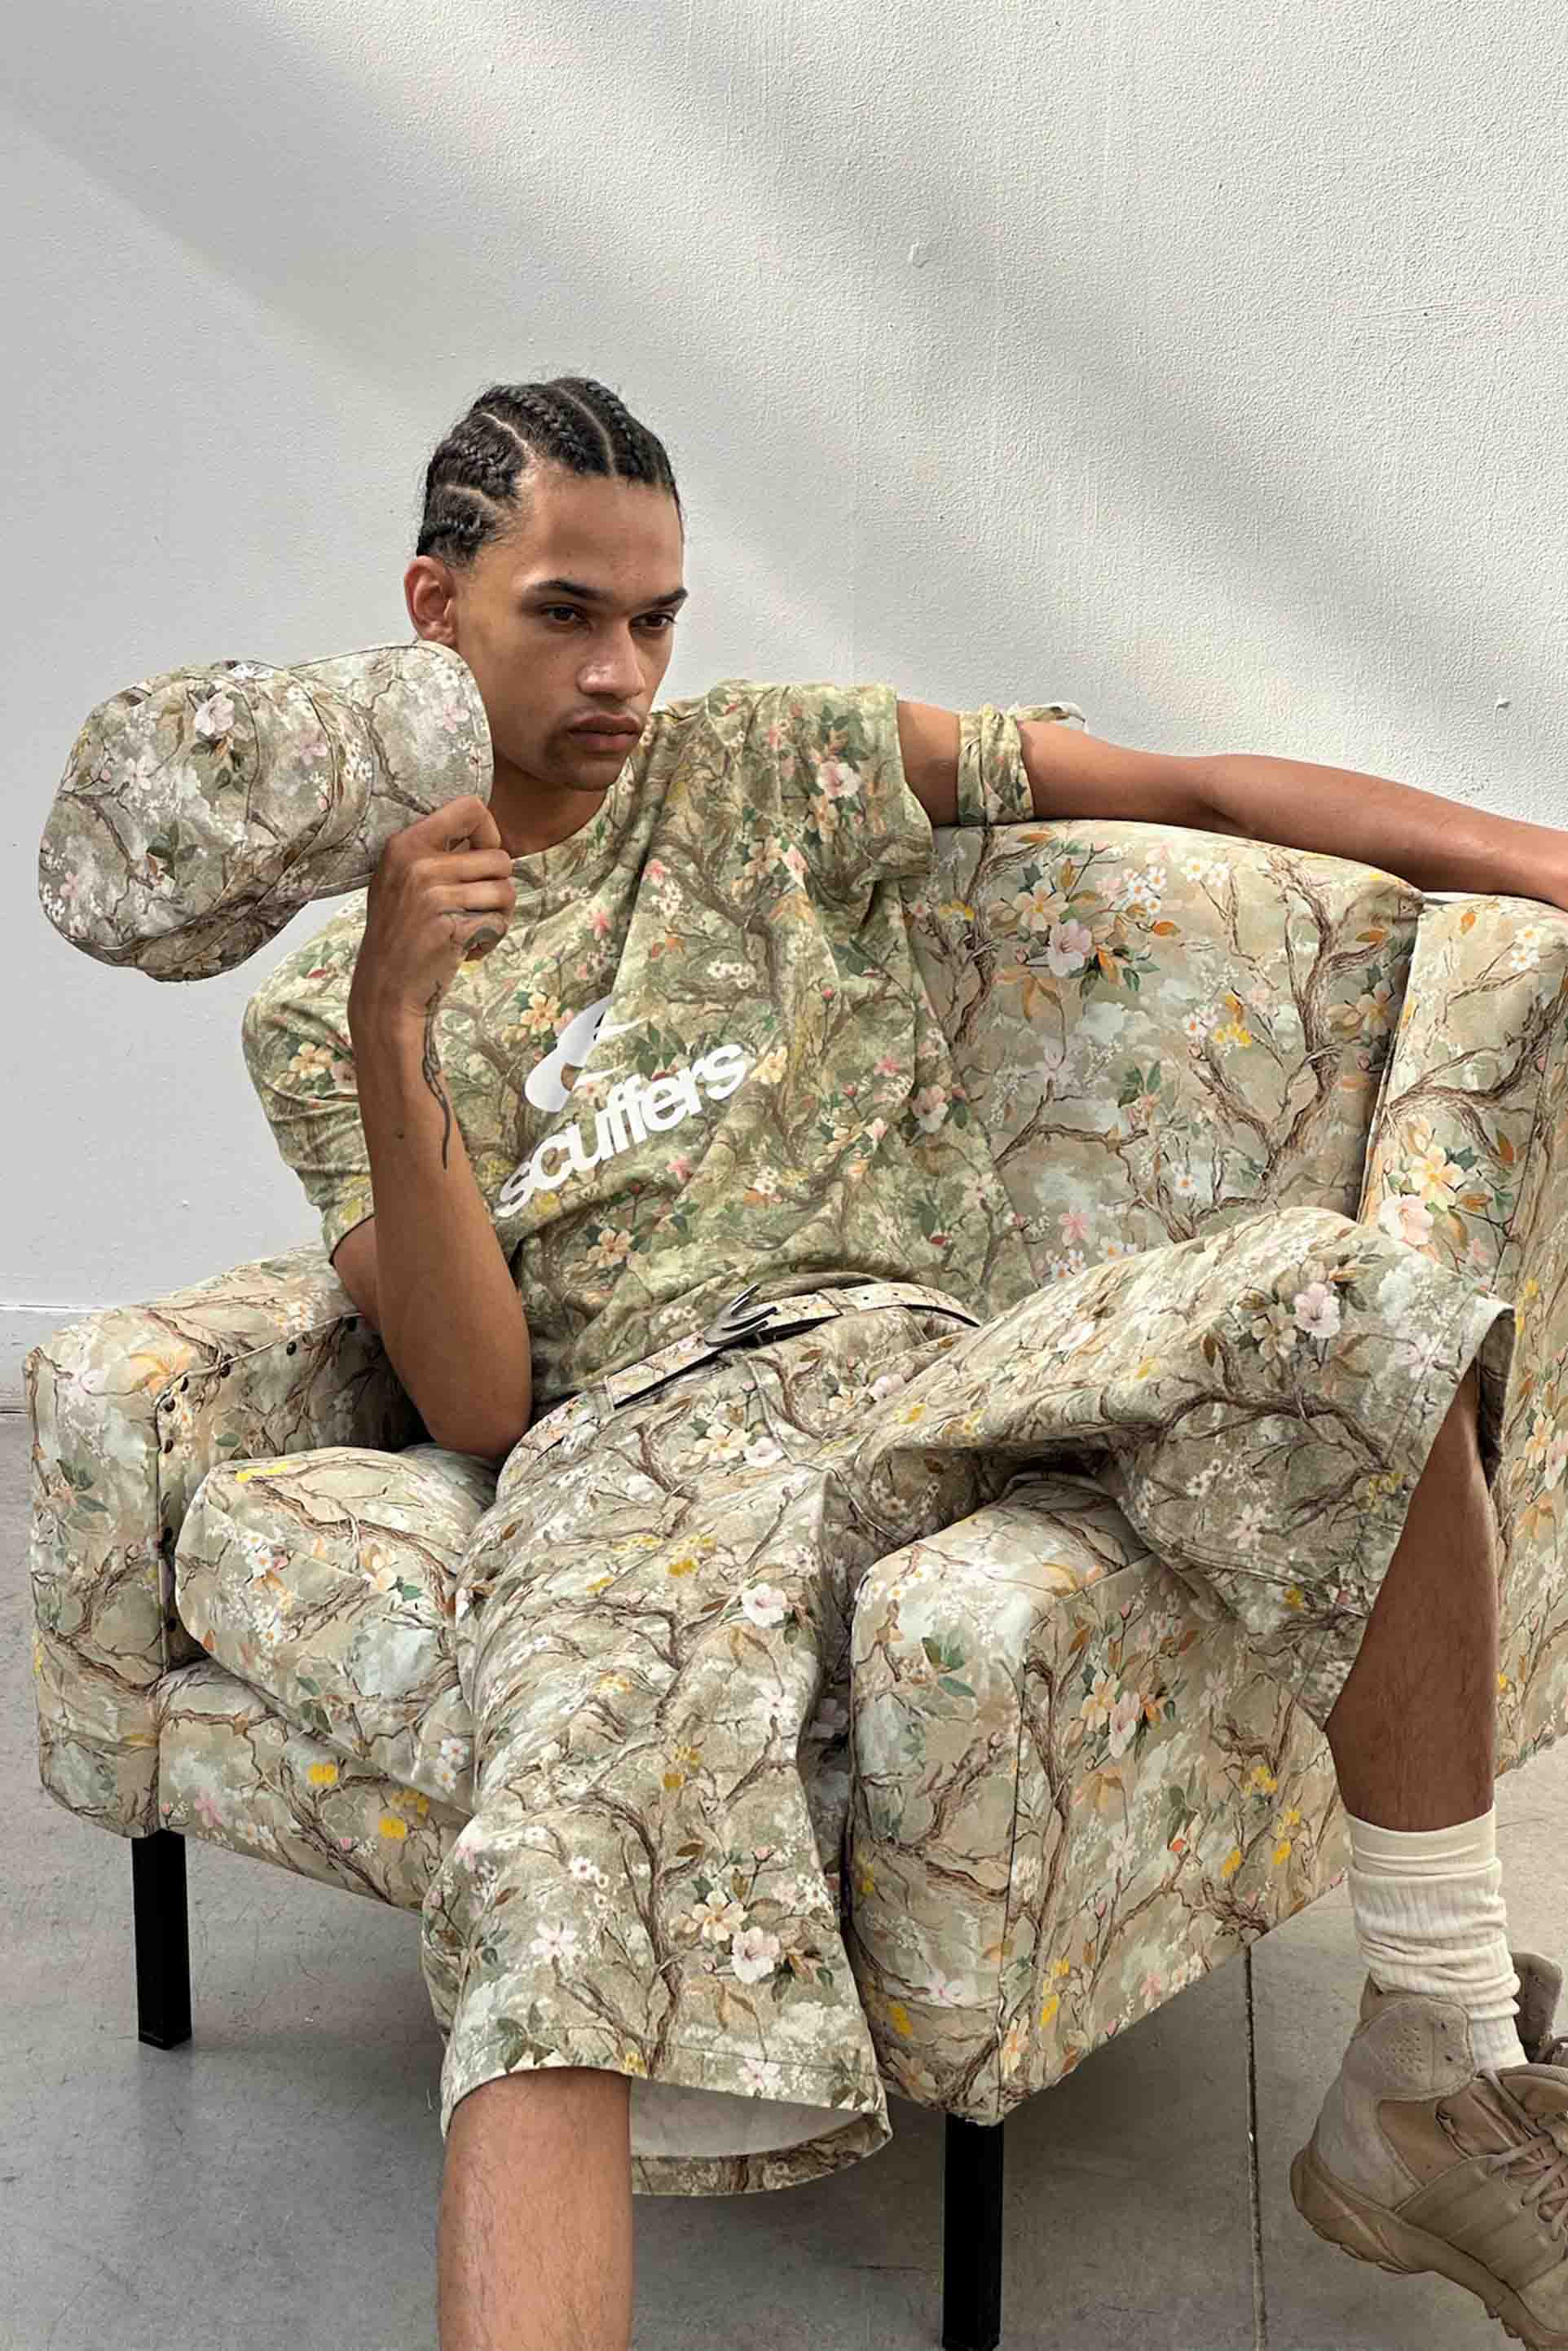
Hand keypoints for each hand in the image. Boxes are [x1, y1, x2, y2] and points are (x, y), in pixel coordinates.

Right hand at [347, 794, 515, 1034]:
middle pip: (500, 858)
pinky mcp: (453, 927)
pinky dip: (490, 939)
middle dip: (498, 888)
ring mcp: (435, 897)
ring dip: (497, 916)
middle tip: (476, 909)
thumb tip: (486, 838)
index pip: (470, 808)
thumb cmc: (399, 934)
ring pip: (506, 891)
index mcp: (406, 844)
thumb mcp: (399, 880)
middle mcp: (419, 865)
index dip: (490, 833)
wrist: (384, 988)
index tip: (482, 858)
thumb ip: (434, 854)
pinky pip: (499, 922)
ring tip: (469, 929)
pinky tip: (464, 949)